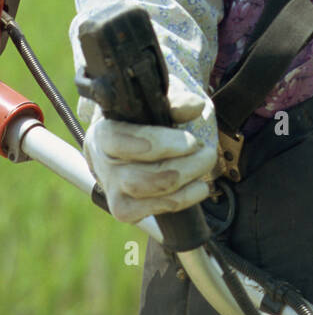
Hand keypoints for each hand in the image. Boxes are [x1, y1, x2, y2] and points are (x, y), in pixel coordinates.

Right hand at [83, 77, 218, 223]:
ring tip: (206, 163)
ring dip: (187, 180)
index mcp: (103, 134)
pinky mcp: (126, 210)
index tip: (191, 142)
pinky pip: (158, 209)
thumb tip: (196, 106)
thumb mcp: (153, 106)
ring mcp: (113, 192)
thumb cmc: (140, 122)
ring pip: (151, 193)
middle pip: (141, 177)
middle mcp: (103, 166)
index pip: (120, 142)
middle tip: (207, 151)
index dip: (157, 144)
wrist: (125, 150)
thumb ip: (174, 103)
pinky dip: (184, 198)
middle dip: (184, 165)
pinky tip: (200, 186)